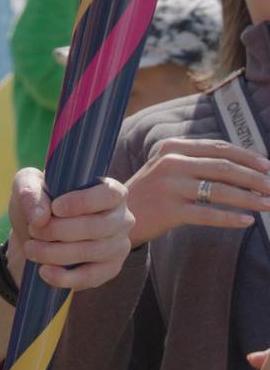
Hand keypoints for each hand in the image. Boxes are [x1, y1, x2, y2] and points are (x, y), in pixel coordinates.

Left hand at [6, 168, 133, 290]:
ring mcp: (118, 245)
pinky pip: (92, 277)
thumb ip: (30, 192)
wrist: (33, 235)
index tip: (55, 208)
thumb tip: (40, 217)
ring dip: (56, 253)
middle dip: (59, 230)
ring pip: (92, 252)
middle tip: (34, 231)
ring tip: (31, 249)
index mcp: (109, 189)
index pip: (109, 194)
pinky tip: (45, 272)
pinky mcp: (110, 269)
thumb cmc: (36, 203)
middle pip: (97, 226)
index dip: (83, 202)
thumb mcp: (26, 186)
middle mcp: (121, 217)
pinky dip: (66, 277)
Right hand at [125, 137, 269, 246]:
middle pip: (223, 167)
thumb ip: (195, 162)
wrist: (115, 213)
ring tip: (269, 204)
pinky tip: (248, 221)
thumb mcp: (166, 167)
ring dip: (249, 198)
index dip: (247, 157)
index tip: (269, 166)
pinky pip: (208, 214)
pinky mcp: (168, 210)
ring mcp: (169, 186)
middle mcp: (170, 163)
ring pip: (219, 190)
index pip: (218, 148)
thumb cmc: (149, 191)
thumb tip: (241, 166)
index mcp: (172, 147)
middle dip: (254, 178)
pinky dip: (231, 217)